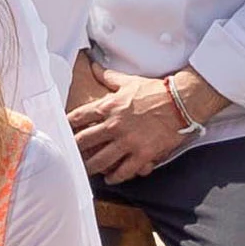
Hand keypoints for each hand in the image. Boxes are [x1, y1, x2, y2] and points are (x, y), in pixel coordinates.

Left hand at [65, 65, 215, 184]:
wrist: (181, 102)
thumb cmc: (155, 91)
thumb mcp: (129, 81)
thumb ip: (109, 76)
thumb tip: (94, 66)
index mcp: (108, 106)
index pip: (78, 117)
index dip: (67, 126)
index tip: (63, 131)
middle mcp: (114, 125)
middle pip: (84, 142)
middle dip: (75, 150)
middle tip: (70, 156)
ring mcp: (127, 142)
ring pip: (100, 161)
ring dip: (91, 168)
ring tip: (86, 171)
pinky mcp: (142, 154)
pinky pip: (123, 171)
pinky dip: (115, 177)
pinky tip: (110, 179)